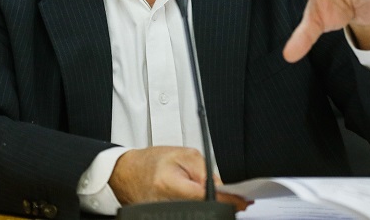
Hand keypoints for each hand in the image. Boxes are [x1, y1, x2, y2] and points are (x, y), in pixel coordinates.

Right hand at [109, 146, 250, 209]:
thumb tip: (224, 188)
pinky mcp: (163, 217)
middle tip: (232, 199)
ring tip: (213, 197)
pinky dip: (198, 209)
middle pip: (203, 209)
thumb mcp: (183, 156)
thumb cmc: (151, 162)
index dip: (228, 200)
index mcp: (170, 185)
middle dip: (221, 204)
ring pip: (197, 212)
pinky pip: (188, 214)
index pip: (207, 197)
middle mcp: (166, 205)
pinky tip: (200, 203)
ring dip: (210, 207)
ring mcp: (163, 214)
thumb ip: (205, 171)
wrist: (127, 173)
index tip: (243, 201)